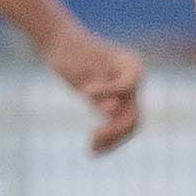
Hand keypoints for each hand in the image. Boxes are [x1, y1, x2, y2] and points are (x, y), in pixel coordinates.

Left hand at [53, 33, 146, 154]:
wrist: (61, 46)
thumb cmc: (71, 51)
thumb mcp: (82, 67)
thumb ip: (98, 88)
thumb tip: (112, 111)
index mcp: (132, 64)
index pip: (128, 86)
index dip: (108, 92)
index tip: (83, 92)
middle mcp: (134, 81)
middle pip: (133, 112)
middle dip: (115, 129)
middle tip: (91, 139)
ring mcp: (126, 94)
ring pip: (128, 125)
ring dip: (113, 140)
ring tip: (91, 149)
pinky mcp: (114, 103)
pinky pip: (117, 125)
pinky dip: (108, 138)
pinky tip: (93, 149)